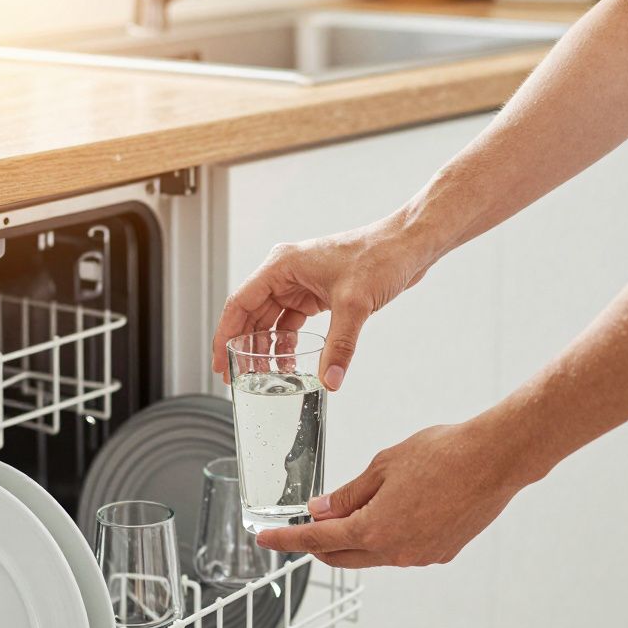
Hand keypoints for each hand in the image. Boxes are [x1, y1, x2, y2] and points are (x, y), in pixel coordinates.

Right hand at [210, 215, 436, 389]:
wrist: (408, 246)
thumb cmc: (380, 256)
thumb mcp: (355, 304)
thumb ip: (339, 346)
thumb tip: (330, 381)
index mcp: (281, 265)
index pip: (240, 303)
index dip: (225, 336)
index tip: (219, 364)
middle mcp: (285, 273)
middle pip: (252, 315)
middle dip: (244, 347)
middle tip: (237, 378)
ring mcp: (301, 283)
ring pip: (271, 321)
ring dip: (267, 349)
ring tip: (265, 378)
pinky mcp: (317, 293)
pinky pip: (292, 322)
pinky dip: (289, 344)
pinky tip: (291, 365)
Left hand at [255, 419, 531, 567]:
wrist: (495, 459)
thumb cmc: (444, 454)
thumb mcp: (383, 465)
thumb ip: (348, 493)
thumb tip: (321, 510)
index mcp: (374, 529)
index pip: (317, 540)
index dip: (287, 539)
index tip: (266, 539)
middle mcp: (396, 551)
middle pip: (342, 556)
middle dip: (319, 543)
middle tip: (306, 523)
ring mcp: (420, 556)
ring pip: (373, 554)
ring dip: (355, 538)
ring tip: (353, 508)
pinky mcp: (441, 552)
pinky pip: (401, 550)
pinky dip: (386, 536)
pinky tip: (393, 510)